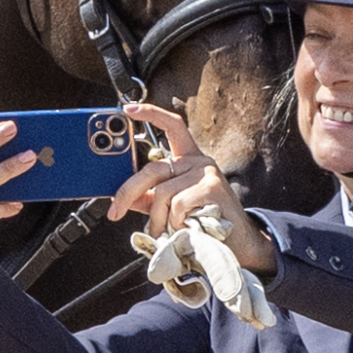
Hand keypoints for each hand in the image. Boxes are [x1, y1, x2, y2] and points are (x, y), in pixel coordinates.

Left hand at [112, 104, 277, 274]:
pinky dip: (173, 222)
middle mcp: (199, 161)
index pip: (173, 126)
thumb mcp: (170, 206)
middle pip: (153, 168)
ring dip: (156, 219)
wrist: (237, 243)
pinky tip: (184, 227)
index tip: (128, 109)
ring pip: (161, 193)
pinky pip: (176, 205)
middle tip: (115, 212)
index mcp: (189, 160)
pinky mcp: (212, 188)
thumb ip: (148, 198)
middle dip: (127, 192)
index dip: (150, 114)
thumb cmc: (202, 221)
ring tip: (162, 232)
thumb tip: (120, 197)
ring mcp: (207, 172)